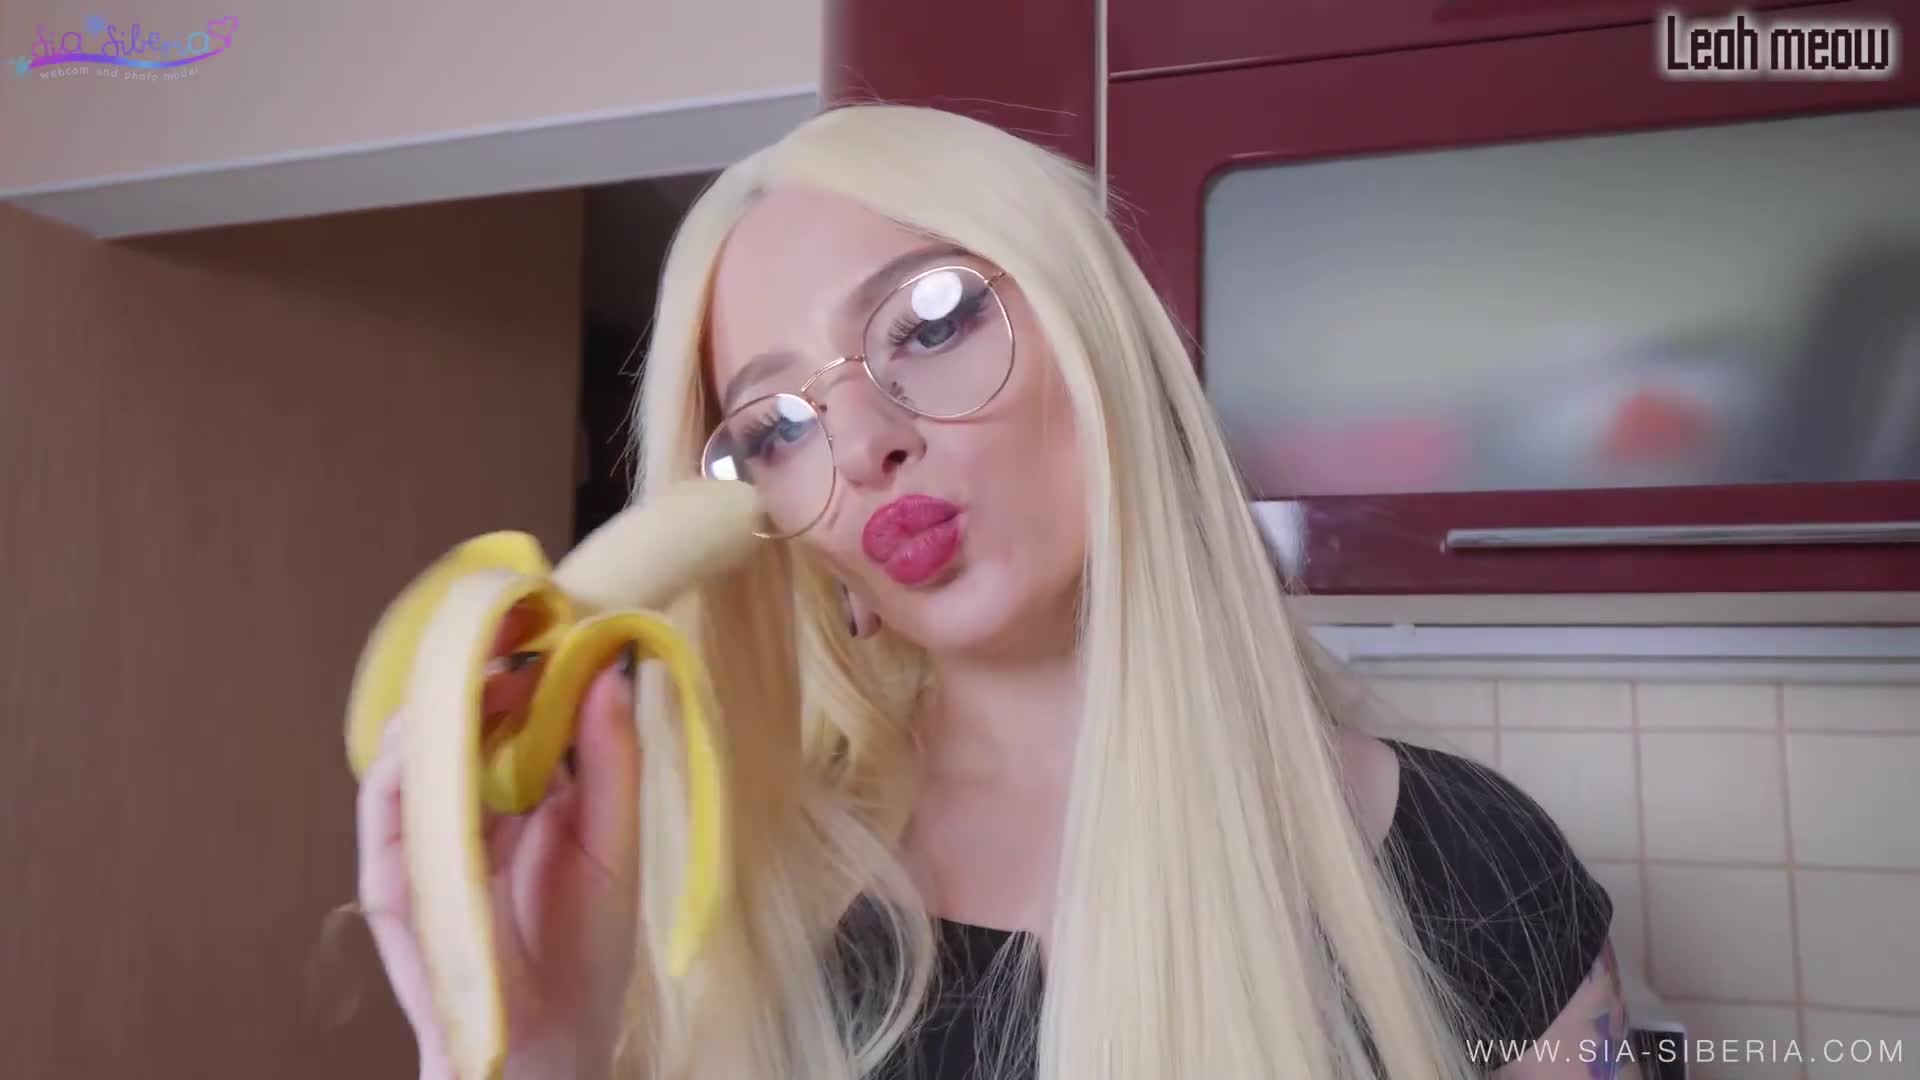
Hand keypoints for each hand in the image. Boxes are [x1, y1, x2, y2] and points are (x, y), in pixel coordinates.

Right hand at [356, 607, 642, 1079]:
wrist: (550, 1042)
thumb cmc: (586, 949)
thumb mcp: (616, 841)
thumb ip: (611, 760)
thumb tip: (611, 673)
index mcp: (527, 795)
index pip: (512, 713)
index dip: (522, 665)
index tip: (544, 618)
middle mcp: (474, 810)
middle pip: (458, 725)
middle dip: (476, 675)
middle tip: (505, 634)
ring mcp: (429, 844)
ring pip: (414, 759)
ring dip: (434, 712)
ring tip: (465, 675)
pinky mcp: (397, 882)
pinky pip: (385, 818)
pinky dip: (396, 774)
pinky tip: (421, 740)